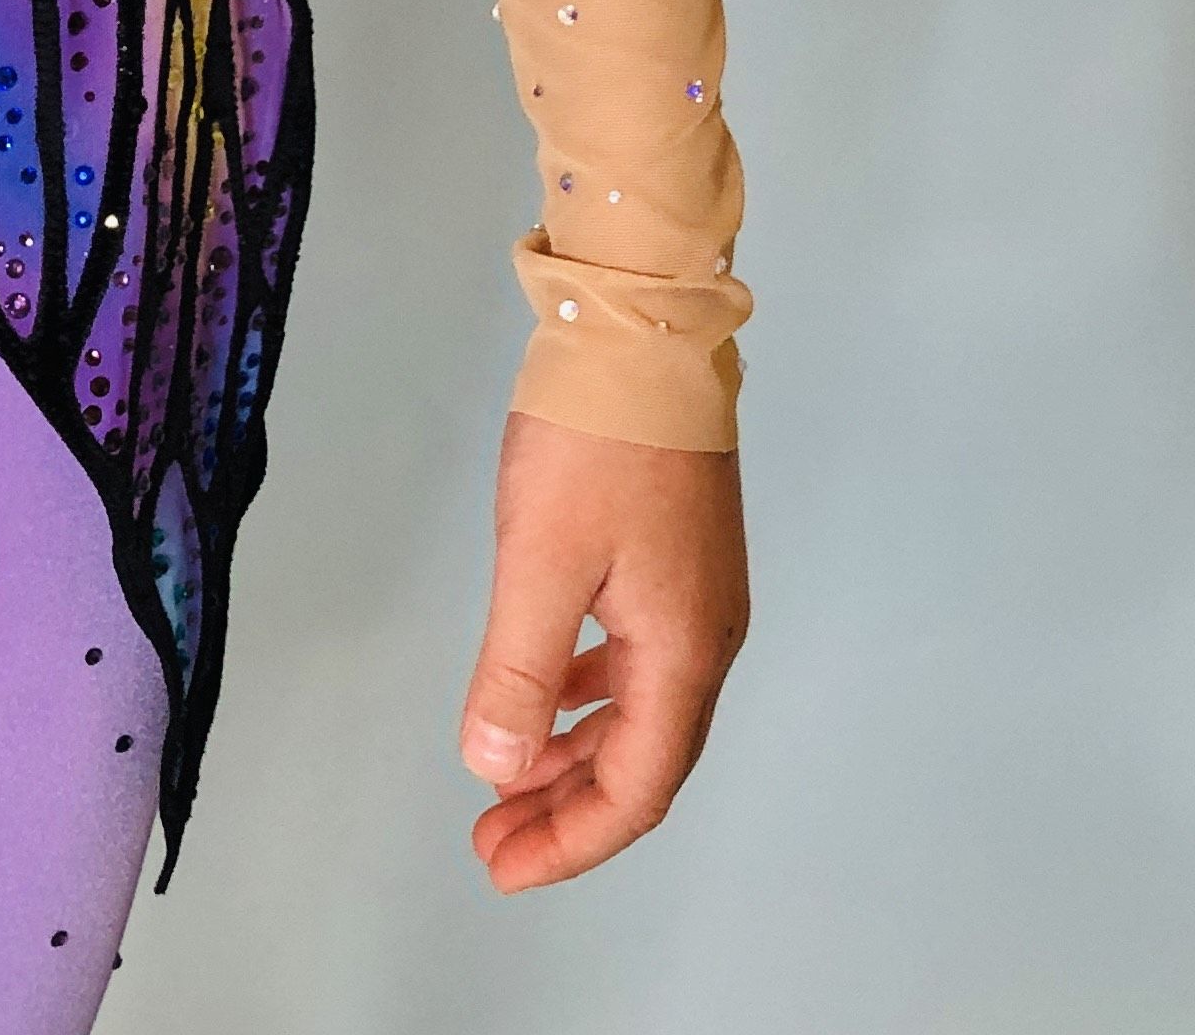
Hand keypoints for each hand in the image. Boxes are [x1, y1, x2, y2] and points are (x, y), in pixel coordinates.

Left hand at [457, 408, 747, 890]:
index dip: (572, 839)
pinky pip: (631, 658)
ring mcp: (692, 595)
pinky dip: (585, 690)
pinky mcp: (671, 557)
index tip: (502, 865)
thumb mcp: (541, 556)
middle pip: (642, 758)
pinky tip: (547, 694)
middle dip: (566, 808)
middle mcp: (703, 635)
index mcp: (682, 650)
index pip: (638, 786)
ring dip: (573, 751)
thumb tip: (497, 767)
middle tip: (491, 840)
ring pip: (636, 707)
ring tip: (508, 782)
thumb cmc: (594, 441)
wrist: (642, 328)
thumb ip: (519, 668)